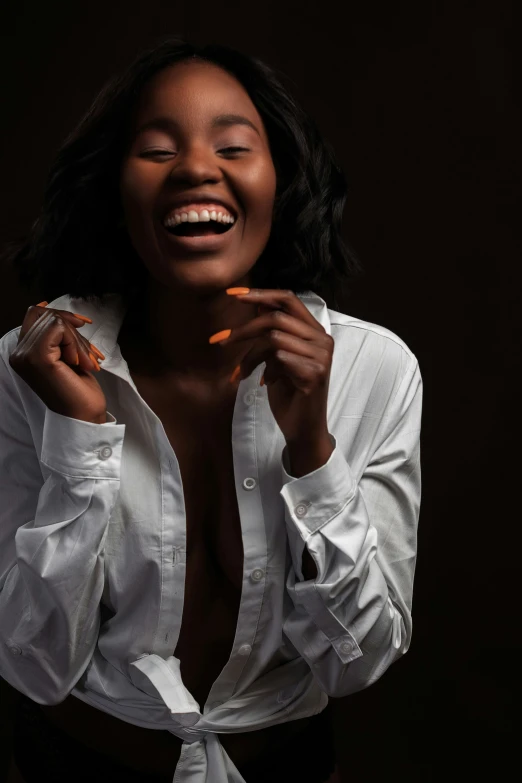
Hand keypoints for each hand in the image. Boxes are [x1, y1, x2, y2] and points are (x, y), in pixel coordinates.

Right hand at [9, 303, 107, 423]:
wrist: (84, 415)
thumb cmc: (79, 388)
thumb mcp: (66, 353)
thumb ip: (57, 335)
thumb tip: (52, 308)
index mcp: (22, 352)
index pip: (35, 314)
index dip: (60, 314)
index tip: (82, 324)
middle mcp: (18, 353)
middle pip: (46, 315)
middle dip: (75, 331)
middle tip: (90, 354)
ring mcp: (25, 355)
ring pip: (54, 321)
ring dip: (79, 340)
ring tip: (87, 362)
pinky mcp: (37, 358)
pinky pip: (58, 329)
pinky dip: (76, 342)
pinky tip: (80, 363)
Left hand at [212, 288, 333, 444]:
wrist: (303, 430)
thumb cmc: (289, 394)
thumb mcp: (277, 358)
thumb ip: (273, 333)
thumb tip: (256, 306)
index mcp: (315, 332)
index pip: (288, 299)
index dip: (260, 293)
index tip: (232, 295)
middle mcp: (322, 340)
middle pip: (276, 317)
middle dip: (244, 329)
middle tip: (221, 341)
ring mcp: (321, 356)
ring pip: (273, 337)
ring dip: (250, 356)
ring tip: (243, 373)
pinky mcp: (314, 372)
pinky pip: (279, 357)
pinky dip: (264, 369)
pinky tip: (266, 383)